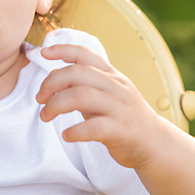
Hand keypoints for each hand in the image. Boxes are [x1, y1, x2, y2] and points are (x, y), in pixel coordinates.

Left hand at [35, 43, 168, 168]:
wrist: (155, 144)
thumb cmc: (123, 118)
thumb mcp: (106, 95)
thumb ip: (84, 84)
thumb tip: (54, 74)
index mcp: (112, 76)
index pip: (86, 55)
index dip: (63, 50)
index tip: (43, 52)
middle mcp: (116, 88)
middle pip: (77, 74)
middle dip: (52, 83)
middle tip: (39, 99)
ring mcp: (120, 108)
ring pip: (82, 96)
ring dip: (56, 105)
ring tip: (45, 116)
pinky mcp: (122, 131)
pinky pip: (94, 127)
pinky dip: (75, 131)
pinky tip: (66, 135)